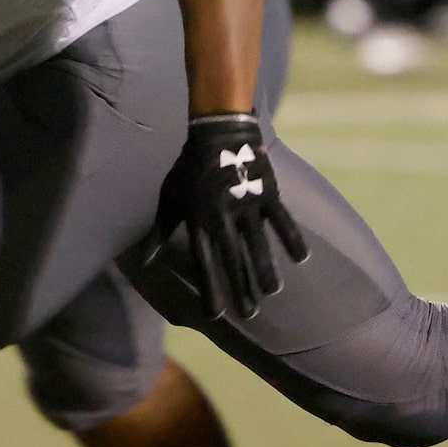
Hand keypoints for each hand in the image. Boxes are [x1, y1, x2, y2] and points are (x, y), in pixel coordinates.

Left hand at [153, 114, 308, 320]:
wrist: (218, 131)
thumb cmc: (190, 168)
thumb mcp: (169, 197)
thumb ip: (159, 232)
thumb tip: (145, 261)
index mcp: (198, 219)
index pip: (204, 261)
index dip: (210, 288)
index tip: (215, 315)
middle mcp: (223, 216)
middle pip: (233, 258)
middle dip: (241, 287)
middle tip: (250, 315)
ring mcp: (247, 204)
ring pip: (258, 242)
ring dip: (266, 268)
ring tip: (272, 292)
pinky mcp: (266, 193)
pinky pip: (281, 219)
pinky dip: (291, 237)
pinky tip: (301, 258)